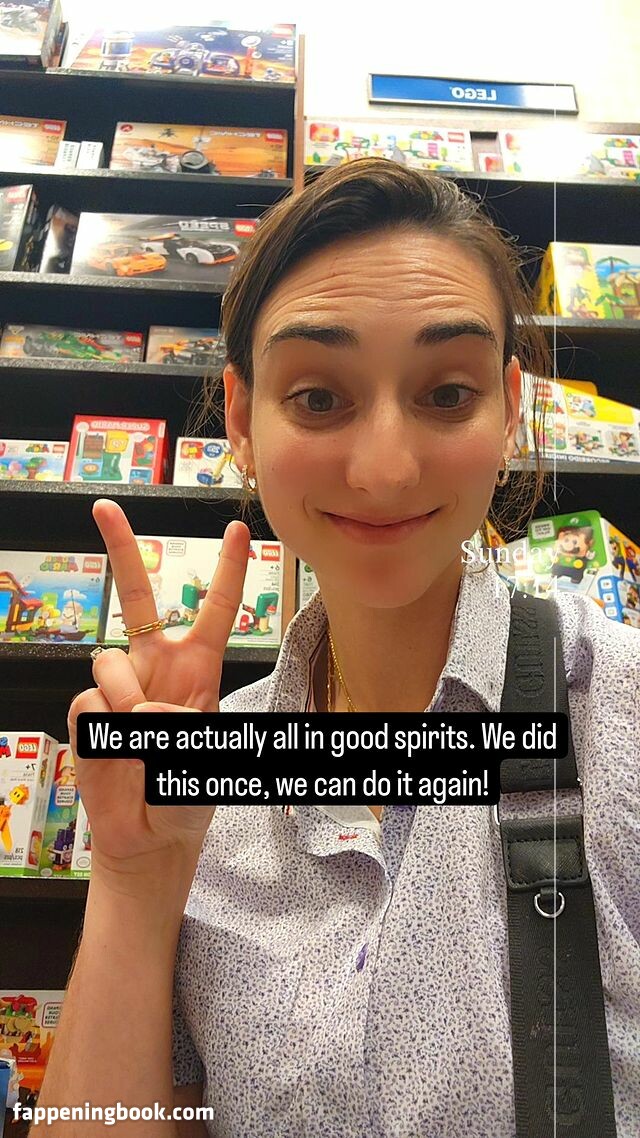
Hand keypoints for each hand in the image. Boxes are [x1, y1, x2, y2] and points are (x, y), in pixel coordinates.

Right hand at [68, 500, 250, 873]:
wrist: (151, 839)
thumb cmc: (187, 796)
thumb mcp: (210, 759)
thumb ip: (185, 725)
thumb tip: (144, 704)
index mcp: (199, 669)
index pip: (214, 610)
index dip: (227, 571)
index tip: (237, 532)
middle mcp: (156, 666)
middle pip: (137, 597)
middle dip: (122, 550)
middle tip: (104, 507)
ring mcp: (120, 687)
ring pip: (111, 661)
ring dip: (129, 703)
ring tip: (143, 743)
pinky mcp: (89, 712)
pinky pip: (90, 700)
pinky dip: (107, 729)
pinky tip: (116, 751)